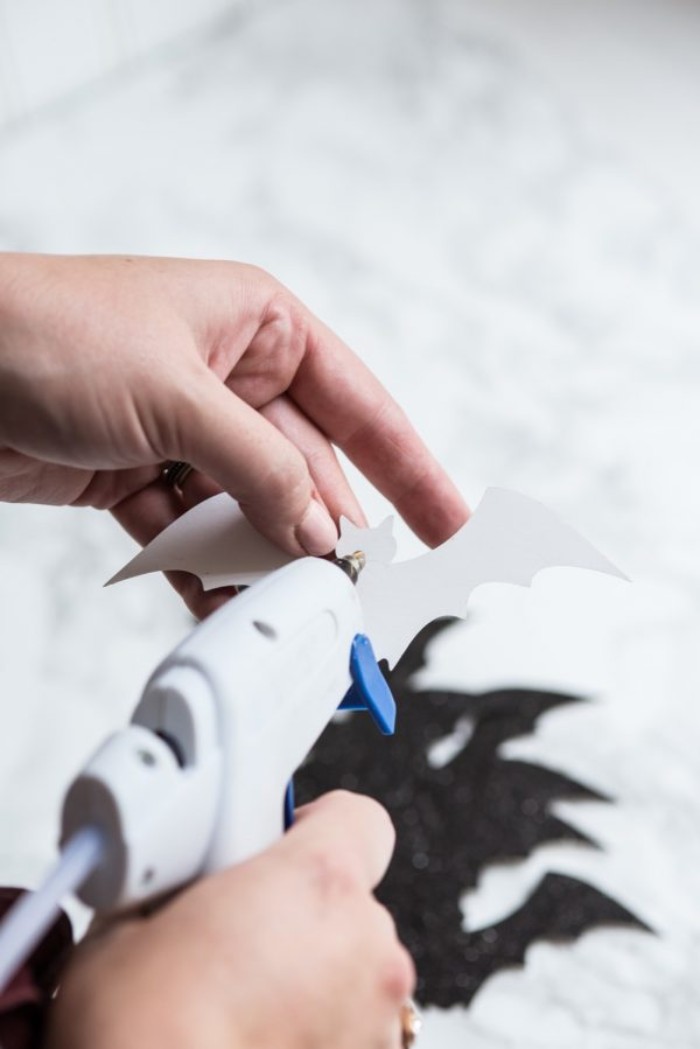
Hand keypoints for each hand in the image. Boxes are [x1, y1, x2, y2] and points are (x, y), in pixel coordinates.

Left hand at [0, 254, 467, 611]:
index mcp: (259, 327)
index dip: (412, 468)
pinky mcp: (139, 472)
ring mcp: (185, 428)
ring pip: (247, 508)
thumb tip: (318, 535)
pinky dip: (201, 566)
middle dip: (324, 533)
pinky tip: (218, 601)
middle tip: (353, 595)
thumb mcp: (177, 397)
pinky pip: (190, 530)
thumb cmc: (48, 334)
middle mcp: (230, 376)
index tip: (452, 524)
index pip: (359, 406)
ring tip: (284, 607)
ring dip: (260, 558)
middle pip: (304, 470)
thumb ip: (260, 471)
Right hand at [45, 791, 414, 1048]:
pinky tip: (256, 1037)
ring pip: (350, 968)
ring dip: (309, 973)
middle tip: (231, 933)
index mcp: (319, 881)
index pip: (359, 818)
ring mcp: (377, 1017)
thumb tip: (175, 884)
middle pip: (349, 898)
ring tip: (236, 1002)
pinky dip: (314, 1027)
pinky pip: (348, 1025)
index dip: (316, 826)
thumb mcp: (130, 919)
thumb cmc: (142, 1031)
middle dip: (296, 908)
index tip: (276, 842)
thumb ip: (183, 883)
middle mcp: (366, 945)